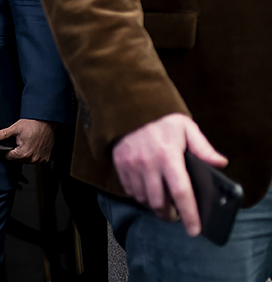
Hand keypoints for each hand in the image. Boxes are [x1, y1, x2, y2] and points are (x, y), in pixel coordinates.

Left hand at [0, 119, 55, 162]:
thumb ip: (3, 134)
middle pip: (17, 160)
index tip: (10, 144)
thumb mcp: (16, 128)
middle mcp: (33, 158)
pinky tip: (33, 145)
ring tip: (27, 142)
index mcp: (24, 153)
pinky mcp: (45, 158)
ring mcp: (40, 159)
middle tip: (19, 141)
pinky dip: (33, 154)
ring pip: (26, 160)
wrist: (46, 121)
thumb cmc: (33, 124)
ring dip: (24, 154)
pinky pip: (35, 159)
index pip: (9, 157)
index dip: (6, 151)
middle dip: (15, 152)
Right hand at [112, 112, 226, 236]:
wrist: (129, 109)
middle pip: (159, 202)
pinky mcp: (120, 165)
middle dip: (169, 214)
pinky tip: (148, 189)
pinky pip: (130, 191)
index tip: (194, 230)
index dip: (189, 214)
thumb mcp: (186, 128)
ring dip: (154, 205)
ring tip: (162, 201)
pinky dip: (140, 195)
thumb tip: (221, 163)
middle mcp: (148, 163)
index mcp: (168, 156)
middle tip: (176, 216)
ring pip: (144, 199)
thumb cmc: (161, 120)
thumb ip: (204, 147)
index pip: (181, 192)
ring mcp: (131, 165)